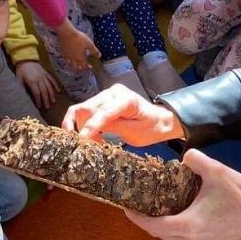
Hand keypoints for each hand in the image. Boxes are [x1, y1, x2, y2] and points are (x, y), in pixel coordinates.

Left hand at [16, 60, 60, 109]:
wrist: (25, 59)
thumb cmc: (21, 70)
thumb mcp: (18, 79)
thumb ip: (21, 88)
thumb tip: (22, 97)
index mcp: (32, 81)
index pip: (37, 93)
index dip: (39, 100)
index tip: (39, 106)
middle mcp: (39, 79)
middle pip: (44, 91)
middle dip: (46, 100)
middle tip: (48, 107)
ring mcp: (44, 76)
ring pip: (49, 86)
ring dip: (52, 94)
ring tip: (53, 101)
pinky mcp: (46, 73)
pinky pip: (52, 79)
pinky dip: (56, 85)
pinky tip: (58, 91)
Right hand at [57, 20, 99, 71]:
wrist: (66, 33)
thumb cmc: (78, 38)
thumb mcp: (89, 44)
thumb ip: (94, 51)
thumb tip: (99, 56)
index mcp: (80, 58)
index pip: (84, 66)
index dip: (88, 67)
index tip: (90, 67)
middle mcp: (73, 59)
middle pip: (76, 67)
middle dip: (80, 69)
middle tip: (83, 68)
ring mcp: (67, 56)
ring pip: (70, 64)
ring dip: (73, 66)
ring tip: (75, 65)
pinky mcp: (62, 52)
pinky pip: (65, 59)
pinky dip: (67, 61)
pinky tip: (68, 58)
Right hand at [62, 83, 183, 144]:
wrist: (158, 120)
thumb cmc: (150, 127)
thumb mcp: (134, 133)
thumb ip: (113, 128)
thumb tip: (90, 131)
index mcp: (126, 99)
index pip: (103, 112)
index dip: (90, 126)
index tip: (82, 140)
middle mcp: (114, 92)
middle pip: (87, 108)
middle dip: (82, 128)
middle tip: (90, 146)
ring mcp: (107, 94)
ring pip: (82, 109)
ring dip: (82, 127)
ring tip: (94, 142)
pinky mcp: (102, 99)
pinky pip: (86, 110)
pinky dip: (84, 124)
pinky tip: (92, 135)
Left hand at [126, 149, 240, 239]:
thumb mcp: (217, 171)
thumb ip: (194, 160)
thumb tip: (184, 158)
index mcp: (187, 226)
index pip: (152, 226)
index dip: (137, 218)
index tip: (126, 208)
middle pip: (161, 233)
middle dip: (151, 220)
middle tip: (144, 204)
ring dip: (168, 226)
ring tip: (165, 209)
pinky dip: (183, 234)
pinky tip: (187, 220)